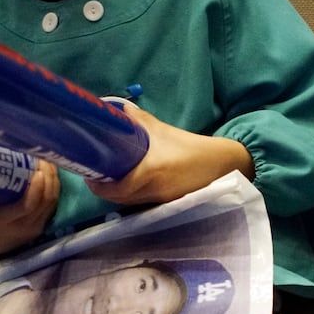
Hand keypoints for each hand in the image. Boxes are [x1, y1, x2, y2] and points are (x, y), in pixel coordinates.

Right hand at [0, 158, 58, 255]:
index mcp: (3, 220)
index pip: (27, 206)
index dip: (37, 188)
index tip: (38, 170)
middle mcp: (22, 226)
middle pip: (45, 201)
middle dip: (49, 178)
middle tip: (45, 159)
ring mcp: (35, 227)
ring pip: (52, 203)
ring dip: (54, 181)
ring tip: (49, 163)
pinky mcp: (43, 226)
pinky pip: (53, 205)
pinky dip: (55, 189)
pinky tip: (52, 175)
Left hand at [86, 101, 252, 205]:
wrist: (222, 163)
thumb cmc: (191, 146)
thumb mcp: (163, 129)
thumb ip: (138, 120)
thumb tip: (118, 110)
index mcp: (150, 172)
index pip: (117, 189)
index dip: (99, 186)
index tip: (90, 176)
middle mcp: (154, 190)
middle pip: (120, 199)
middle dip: (105, 190)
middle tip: (96, 177)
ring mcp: (163, 199)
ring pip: (131, 202)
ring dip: (118, 194)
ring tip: (111, 179)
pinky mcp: (170, 202)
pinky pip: (144, 202)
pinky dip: (133, 196)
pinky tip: (131, 184)